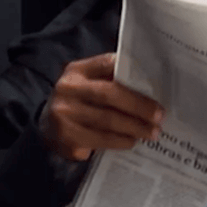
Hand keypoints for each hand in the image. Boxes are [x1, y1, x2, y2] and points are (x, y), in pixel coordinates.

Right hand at [39, 53, 164, 160]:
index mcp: (78, 70)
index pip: (109, 64)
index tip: (158, 85)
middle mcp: (68, 89)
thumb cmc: (80, 102)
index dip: (133, 73)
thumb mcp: (90, 84)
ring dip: (134, 128)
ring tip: (151, 133)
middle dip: (139, 106)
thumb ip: (113, 80)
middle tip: (159, 116)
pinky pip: (99, 140)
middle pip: (110, 94)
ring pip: (107, 120)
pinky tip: (131, 141)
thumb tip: (153, 87)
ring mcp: (64, 114)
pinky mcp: (65, 137)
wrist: (47, 127)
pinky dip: (119, 142)